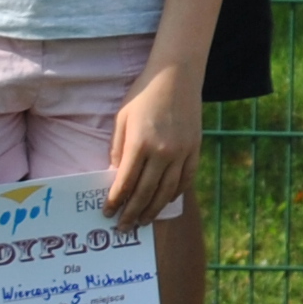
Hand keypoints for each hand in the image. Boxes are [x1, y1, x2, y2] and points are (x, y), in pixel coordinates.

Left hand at [103, 62, 202, 228]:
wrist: (177, 76)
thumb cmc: (143, 94)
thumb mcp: (122, 118)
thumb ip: (118, 148)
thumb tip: (117, 176)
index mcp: (140, 143)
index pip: (125, 182)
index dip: (115, 201)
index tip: (108, 213)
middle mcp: (162, 152)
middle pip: (146, 192)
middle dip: (132, 213)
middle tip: (124, 227)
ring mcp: (181, 152)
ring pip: (167, 191)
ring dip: (154, 209)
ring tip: (144, 221)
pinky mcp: (195, 149)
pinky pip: (186, 179)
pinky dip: (175, 194)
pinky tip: (166, 201)